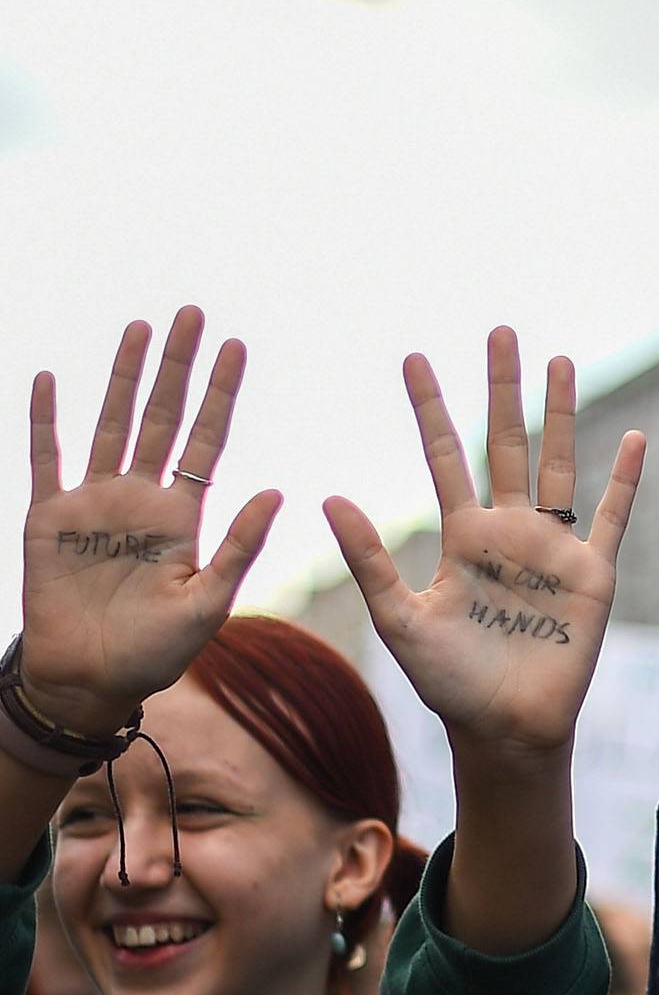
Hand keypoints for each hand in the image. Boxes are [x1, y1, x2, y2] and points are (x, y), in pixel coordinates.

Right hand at [21, 308, 281, 732]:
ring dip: (122, 376)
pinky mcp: (49, 519)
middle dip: (177, 366)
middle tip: (193, 313)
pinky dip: (46, 420)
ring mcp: (93, 504)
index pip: (206, 440)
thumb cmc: (155, 654)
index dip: (221, 394)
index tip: (237, 346)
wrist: (91, 681)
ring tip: (138, 328)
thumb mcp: (207, 604)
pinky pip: (46, 459)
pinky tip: (48, 379)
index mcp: (181, 516)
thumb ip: (239, 548)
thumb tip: (277, 491)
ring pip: (110, 424)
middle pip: (162, 416)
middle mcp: (140, 498)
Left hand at [325, 328, 644, 759]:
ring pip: (557, 464)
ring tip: (559, 359)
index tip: (413, 358)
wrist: (505, 730)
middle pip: (504, 442)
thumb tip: (328, 498)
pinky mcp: (591, 575)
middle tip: (498, 332)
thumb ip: (370, 560)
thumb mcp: (400, 620)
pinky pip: (611, 517)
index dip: (429, 408)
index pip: (443, 455)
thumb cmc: (449, 685)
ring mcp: (552, 549)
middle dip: (501, 388)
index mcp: (461, 537)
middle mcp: (508, 532)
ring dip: (560, 414)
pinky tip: (633, 438)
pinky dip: (624, 480)